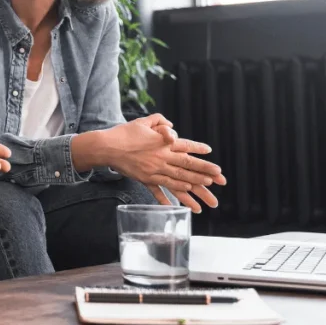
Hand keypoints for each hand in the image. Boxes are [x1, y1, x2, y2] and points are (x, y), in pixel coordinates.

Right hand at [104, 114, 225, 211]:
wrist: (107, 147)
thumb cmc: (123, 133)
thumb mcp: (142, 122)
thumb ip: (158, 120)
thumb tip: (171, 126)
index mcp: (162, 142)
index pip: (184, 145)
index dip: (197, 148)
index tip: (209, 151)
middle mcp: (161, 157)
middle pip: (186, 164)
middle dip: (204, 170)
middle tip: (219, 176)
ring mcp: (154, 169)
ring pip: (178, 178)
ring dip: (194, 184)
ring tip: (207, 188)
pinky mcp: (145, 178)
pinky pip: (159, 189)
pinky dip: (169, 196)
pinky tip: (178, 203)